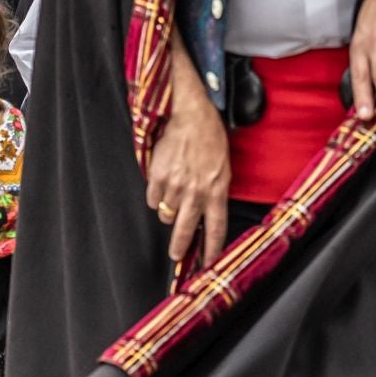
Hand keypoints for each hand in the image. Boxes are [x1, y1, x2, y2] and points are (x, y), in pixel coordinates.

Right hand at [146, 41, 231, 268]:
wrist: (189, 114)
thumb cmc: (209, 137)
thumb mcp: (222, 166)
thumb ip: (215, 190)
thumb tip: (204, 212)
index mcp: (217, 190)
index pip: (216, 228)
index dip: (212, 248)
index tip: (208, 263)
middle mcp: (196, 192)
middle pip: (185, 229)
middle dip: (179, 246)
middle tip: (176, 255)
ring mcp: (175, 186)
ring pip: (165, 212)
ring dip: (167, 208)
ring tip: (172, 193)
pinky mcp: (157, 178)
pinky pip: (152, 197)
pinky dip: (155, 194)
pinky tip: (162, 180)